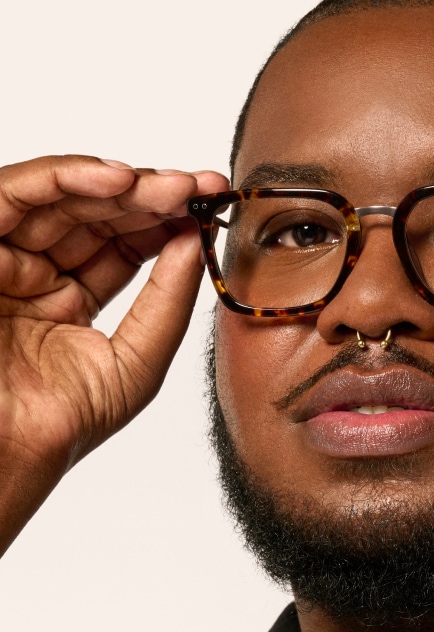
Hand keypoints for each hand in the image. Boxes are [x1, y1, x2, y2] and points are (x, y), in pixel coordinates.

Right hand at [0, 155, 227, 552]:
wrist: (5, 454)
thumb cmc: (59, 423)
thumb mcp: (138, 357)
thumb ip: (169, 300)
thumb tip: (196, 241)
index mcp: (67, 299)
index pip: (124, 244)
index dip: (169, 222)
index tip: (213, 205)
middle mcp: (33, 272)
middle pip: (99, 214)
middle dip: (155, 196)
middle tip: (203, 186)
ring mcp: (2, 257)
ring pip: (65, 197)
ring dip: (124, 183)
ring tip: (175, 186)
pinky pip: (15, 195)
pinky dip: (67, 177)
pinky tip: (121, 178)